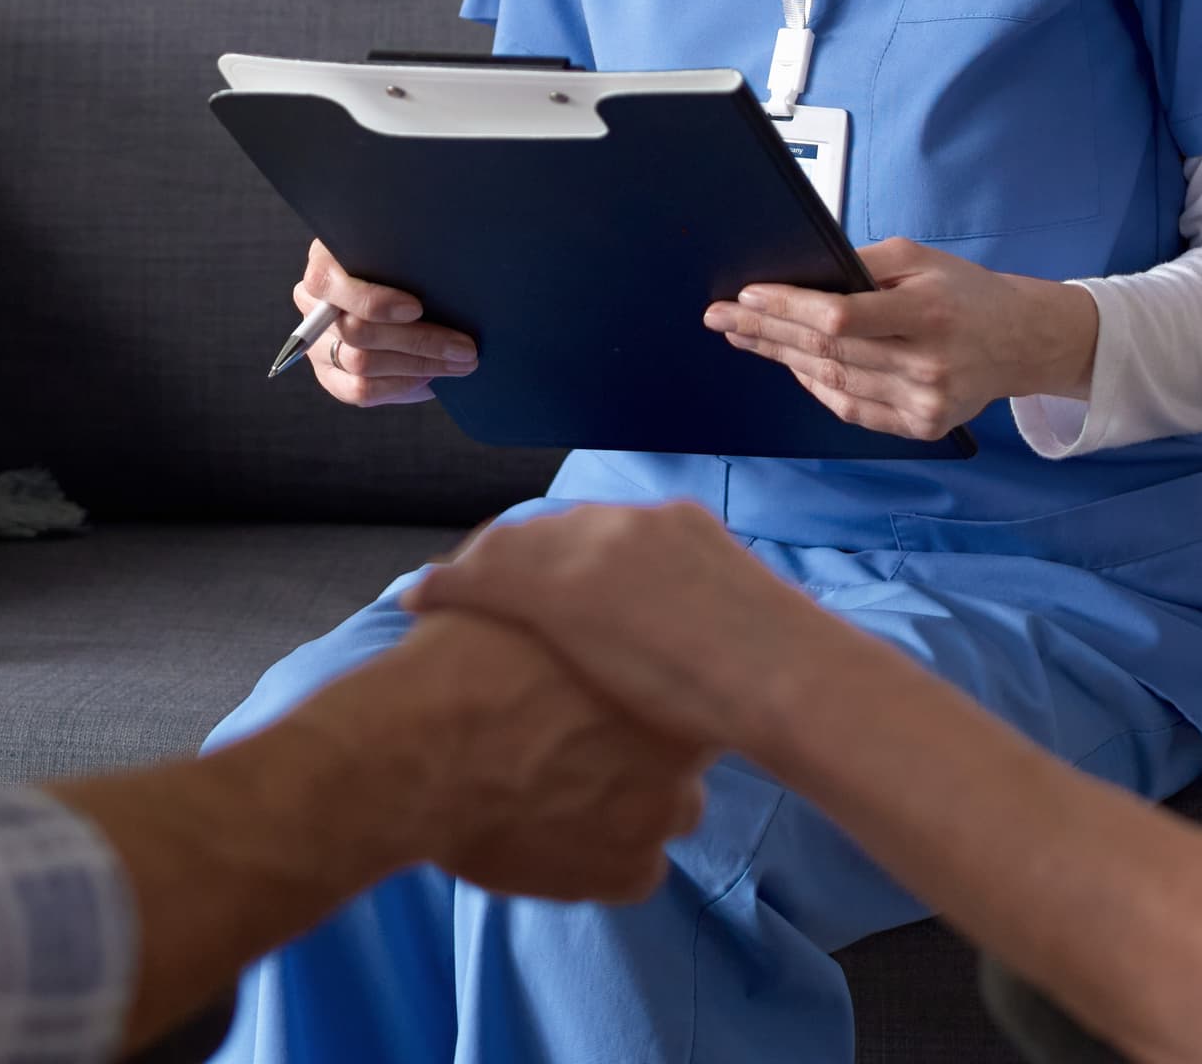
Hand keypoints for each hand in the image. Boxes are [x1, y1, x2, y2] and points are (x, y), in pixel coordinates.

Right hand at [295, 238, 477, 407]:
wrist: (414, 304)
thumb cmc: (412, 273)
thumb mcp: (409, 261)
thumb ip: (409, 264)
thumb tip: (443, 284)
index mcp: (326, 261)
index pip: (327, 283)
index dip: (372, 300)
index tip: (417, 308)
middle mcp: (312, 302)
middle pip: (355, 329)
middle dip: (417, 340)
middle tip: (463, 346)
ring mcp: (318, 343)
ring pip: (361, 362)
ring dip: (418, 364)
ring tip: (459, 361)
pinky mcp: (330, 376)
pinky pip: (359, 390)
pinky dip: (399, 385)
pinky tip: (429, 376)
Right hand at [339, 611, 708, 901]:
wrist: (415, 753)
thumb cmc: (457, 666)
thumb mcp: (507, 595)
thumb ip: (545, 591)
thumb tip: (538, 573)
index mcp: (661, 666)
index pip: (682, 679)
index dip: (638, 685)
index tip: (594, 695)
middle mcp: (681, 741)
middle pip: (682, 747)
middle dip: (639, 745)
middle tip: (576, 741)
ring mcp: (660, 812)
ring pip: (667, 810)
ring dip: (630, 803)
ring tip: (566, 791)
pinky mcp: (632, 870)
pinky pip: (637, 868)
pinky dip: (605, 858)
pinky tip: (557, 834)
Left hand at [409, 503, 856, 756]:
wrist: (782, 678)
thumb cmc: (782, 678)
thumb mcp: (741, 631)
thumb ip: (706, 627)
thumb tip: (698, 655)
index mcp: (677, 527)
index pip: (596, 531)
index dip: (556, 557)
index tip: (534, 584)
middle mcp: (627, 523)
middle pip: (547, 531)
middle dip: (510, 559)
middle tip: (476, 588)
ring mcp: (591, 551)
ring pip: (509, 548)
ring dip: (475, 572)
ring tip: (442, 595)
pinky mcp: (557, 588)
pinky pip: (483, 577)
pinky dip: (449, 586)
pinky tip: (419, 602)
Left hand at [706, 239, 1094, 439]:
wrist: (1020, 340)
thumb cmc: (963, 292)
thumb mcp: (918, 258)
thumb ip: (861, 264)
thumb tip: (800, 275)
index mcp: (928, 313)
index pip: (842, 317)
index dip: (789, 307)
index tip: (747, 294)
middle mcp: (928, 364)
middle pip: (828, 352)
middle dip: (766, 330)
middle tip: (720, 316)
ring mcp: (925, 402)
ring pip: (833, 382)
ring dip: (781, 358)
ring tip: (743, 336)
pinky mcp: (923, 427)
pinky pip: (853, 409)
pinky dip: (817, 386)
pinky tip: (790, 364)